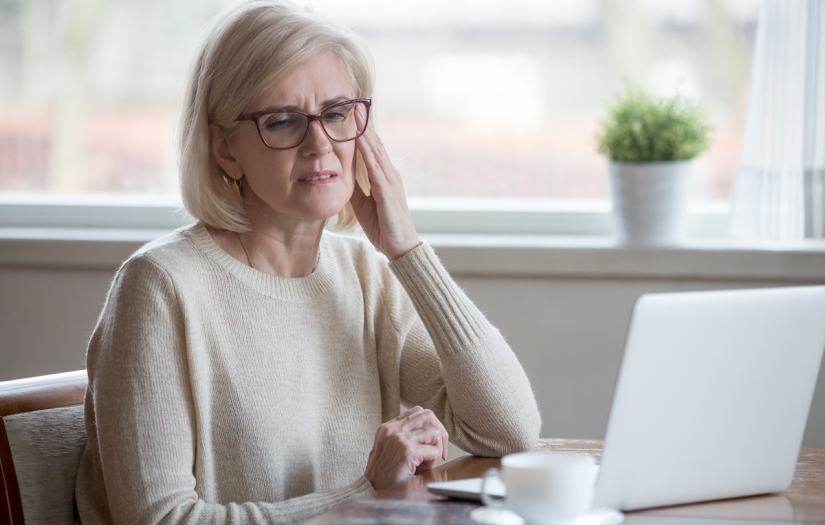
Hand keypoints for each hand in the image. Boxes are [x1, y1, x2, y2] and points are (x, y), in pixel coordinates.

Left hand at [350, 123, 419, 259]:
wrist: (400, 247)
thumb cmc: (384, 227)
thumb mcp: (363, 204)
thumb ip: (355, 188)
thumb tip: (340, 175)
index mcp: (384, 177)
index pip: (373, 149)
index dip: (363, 132)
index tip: (352, 114)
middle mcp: (390, 174)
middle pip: (375, 144)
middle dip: (365, 124)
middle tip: (354, 102)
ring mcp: (390, 181)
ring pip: (376, 151)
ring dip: (365, 132)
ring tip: (356, 113)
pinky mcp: (388, 191)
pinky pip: (375, 168)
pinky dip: (367, 153)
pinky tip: (360, 140)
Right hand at [364, 406, 448, 489]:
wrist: (370, 492)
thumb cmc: (382, 475)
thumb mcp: (387, 449)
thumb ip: (402, 437)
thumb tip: (429, 432)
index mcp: (387, 428)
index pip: (417, 412)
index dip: (430, 424)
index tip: (432, 441)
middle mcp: (393, 430)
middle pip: (428, 415)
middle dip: (439, 432)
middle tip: (439, 449)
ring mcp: (400, 439)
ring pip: (435, 432)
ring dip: (437, 448)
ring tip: (426, 461)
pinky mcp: (408, 452)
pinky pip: (435, 450)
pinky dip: (434, 460)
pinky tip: (424, 468)